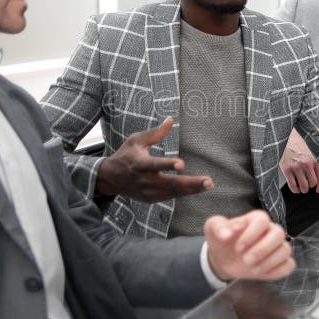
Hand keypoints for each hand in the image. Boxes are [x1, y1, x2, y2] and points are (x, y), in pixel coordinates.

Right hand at [96, 116, 212, 201]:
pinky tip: (198, 189)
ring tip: (208, 185)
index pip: (155, 165)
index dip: (168, 164)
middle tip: (208, 181)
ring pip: (173, 192)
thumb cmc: (126, 155)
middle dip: (191, 183)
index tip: (182, 164)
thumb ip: (156, 133)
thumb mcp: (136, 140)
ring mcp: (148, 192)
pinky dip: (184, 193)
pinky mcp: (151, 198)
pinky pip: (171, 196)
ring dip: (192, 189)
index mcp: (139, 164)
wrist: (110, 179)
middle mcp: (144, 180)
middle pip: (170, 183)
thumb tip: (171, 119)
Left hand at [205, 209, 295, 280]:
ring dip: (269, 262)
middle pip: (279, 234)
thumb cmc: (221, 239)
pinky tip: (261, 273)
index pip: (262, 220)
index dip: (251, 234)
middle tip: (246, 260)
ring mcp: (277, 247)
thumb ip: (218, 227)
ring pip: (285, 250)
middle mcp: (270, 230)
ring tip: (251, 268)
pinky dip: (277, 271)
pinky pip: (288, 265)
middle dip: (262, 249)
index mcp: (256, 219)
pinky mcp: (280, 262)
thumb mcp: (213, 228)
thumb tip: (225, 234)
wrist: (223, 258)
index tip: (238, 247)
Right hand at [279, 130, 318, 193]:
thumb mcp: (312, 153)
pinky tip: (295, 186)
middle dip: (310, 186)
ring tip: (301, 186)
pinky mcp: (287, 169)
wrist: (286, 137)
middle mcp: (307, 163)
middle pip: (312, 183)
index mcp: (315, 159)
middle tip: (308, 184)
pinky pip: (293, 186)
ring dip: (303, 189)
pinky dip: (295, 189)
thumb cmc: (299, 144)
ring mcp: (296, 167)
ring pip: (303, 186)